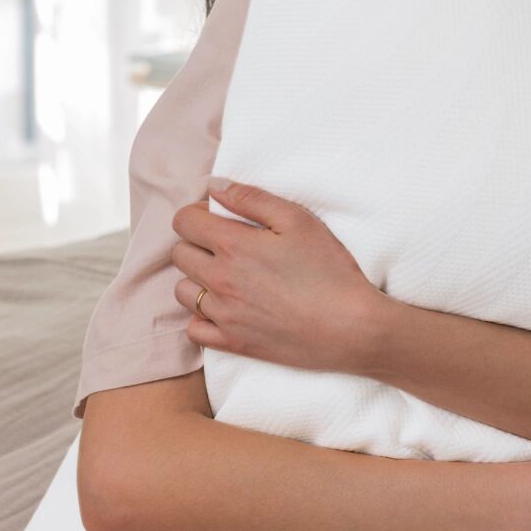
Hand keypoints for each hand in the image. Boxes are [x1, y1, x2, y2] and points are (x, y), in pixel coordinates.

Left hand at [170, 178, 388, 373]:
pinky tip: (225, 309)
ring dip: (198, 280)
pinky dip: (203, 318)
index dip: (198, 214)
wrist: (350, 327)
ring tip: (227, 277)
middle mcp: (219, 280)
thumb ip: (251, 198)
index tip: (219, 218)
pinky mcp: (232, 343)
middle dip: (197, 243)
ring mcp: (223, 315)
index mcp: (233, 246)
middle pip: (180, 255)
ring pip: (183, 292)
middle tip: (228, 246)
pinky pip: (194, 329)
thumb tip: (215, 187)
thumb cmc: (329, 270)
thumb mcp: (297, 220)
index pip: (184, 222)